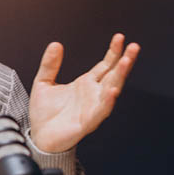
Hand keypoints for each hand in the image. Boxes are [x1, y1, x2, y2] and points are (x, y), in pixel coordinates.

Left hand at [28, 33, 139, 152]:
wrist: (39, 137)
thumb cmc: (44, 114)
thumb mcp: (43, 83)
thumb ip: (50, 65)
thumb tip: (55, 44)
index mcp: (85, 84)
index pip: (105, 65)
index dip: (113, 52)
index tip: (120, 37)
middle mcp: (93, 94)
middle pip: (114, 75)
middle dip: (125, 60)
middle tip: (134, 47)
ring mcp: (93, 108)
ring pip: (112, 90)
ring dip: (120, 76)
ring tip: (126, 62)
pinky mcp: (88, 122)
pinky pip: (101, 111)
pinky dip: (107, 101)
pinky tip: (112, 91)